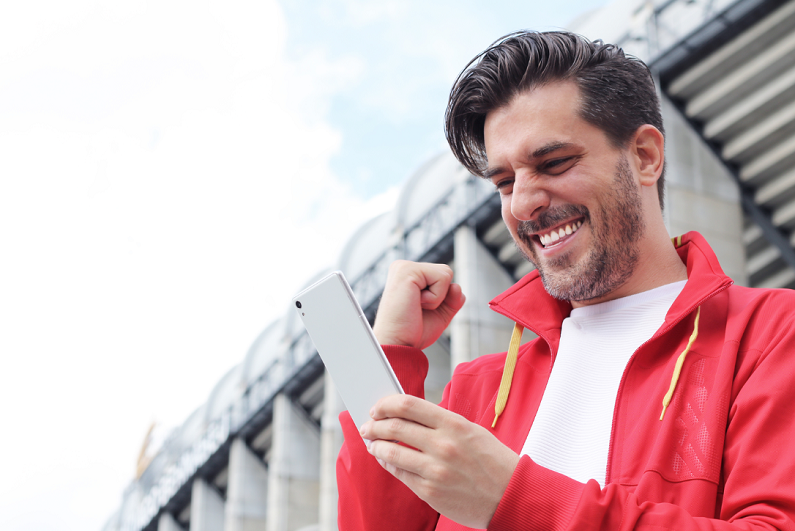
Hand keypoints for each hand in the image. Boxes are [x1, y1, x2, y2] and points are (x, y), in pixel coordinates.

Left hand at [360, 394, 518, 528]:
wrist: (511, 495)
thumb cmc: (492, 460)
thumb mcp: (470, 431)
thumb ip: (440, 422)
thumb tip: (406, 415)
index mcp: (453, 424)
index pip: (408, 405)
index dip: (386, 404)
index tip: (378, 407)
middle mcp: (443, 445)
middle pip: (395, 427)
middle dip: (375, 425)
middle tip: (368, 425)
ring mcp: (435, 470)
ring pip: (391, 452)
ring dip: (375, 446)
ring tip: (372, 443)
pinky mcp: (431, 492)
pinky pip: (400, 474)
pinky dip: (387, 464)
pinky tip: (385, 460)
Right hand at [373, 261, 465, 349]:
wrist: (397, 345)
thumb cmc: (412, 332)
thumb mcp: (440, 313)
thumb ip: (453, 298)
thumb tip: (456, 286)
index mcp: (409, 275)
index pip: (443, 276)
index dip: (442, 297)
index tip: (419, 309)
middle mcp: (405, 267)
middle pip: (447, 272)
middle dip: (441, 296)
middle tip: (418, 308)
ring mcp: (404, 267)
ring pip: (446, 273)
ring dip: (438, 297)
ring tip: (416, 305)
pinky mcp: (407, 270)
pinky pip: (442, 278)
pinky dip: (435, 298)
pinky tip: (416, 303)